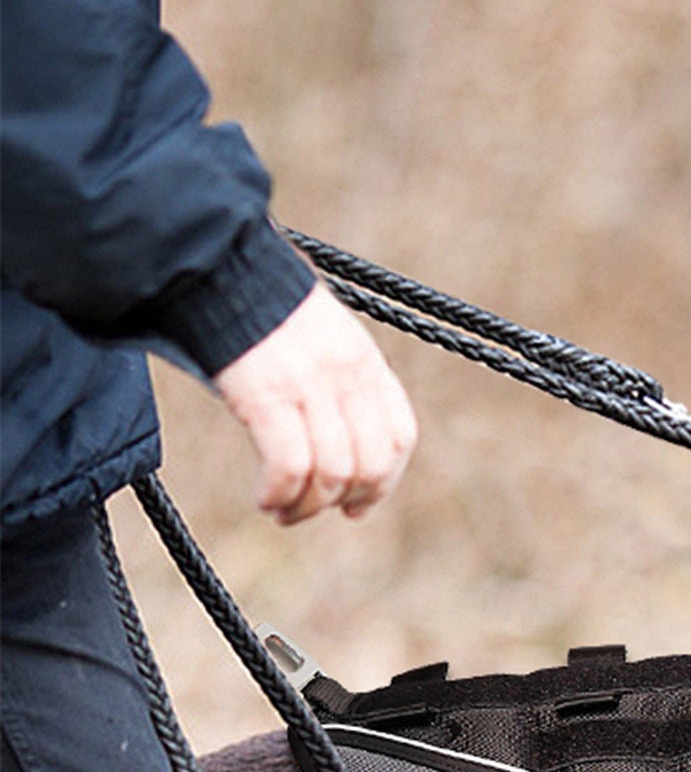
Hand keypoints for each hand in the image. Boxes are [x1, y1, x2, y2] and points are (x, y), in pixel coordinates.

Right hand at [213, 283, 417, 524]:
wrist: (211, 259)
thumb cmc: (254, 298)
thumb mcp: (318, 334)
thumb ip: (335, 380)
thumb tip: (335, 438)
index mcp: (365, 360)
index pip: (399, 435)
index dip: (384, 481)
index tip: (359, 505)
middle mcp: (347, 375)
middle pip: (370, 465)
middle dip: (345, 500)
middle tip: (313, 510)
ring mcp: (310, 386)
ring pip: (333, 474)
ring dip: (308, 507)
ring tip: (283, 512)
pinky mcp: (268, 395)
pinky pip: (290, 467)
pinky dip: (280, 495)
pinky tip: (265, 500)